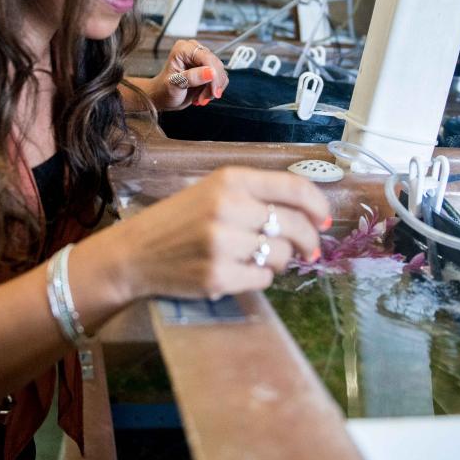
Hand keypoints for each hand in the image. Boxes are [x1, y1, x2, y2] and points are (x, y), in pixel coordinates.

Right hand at [108, 166, 331, 299]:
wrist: (134, 253)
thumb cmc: (178, 221)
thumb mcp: (213, 192)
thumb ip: (256, 196)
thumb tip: (311, 216)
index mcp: (229, 180)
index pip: (293, 186)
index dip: (317, 205)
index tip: (324, 220)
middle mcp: (227, 207)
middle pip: (293, 224)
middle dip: (307, 240)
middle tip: (307, 250)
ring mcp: (222, 244)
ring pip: (280, 254)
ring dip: (279, 261)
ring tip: (258, 258)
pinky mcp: (218, 276)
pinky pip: (263, 279)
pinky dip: (259, 278)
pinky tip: (238, 271)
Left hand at [143, 39, 229, 111]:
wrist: (162, 98)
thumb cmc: (163, 90)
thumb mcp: (175, 84)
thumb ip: (192, 77)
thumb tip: (210, 72)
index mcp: (184, 49)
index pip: (207, 58)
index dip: (214, 75)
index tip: (214, 91)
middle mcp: (194, 51)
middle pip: (216, 65)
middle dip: (213, 85)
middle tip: (203, 98)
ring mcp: (201, 61)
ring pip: (220, 73)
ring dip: (213, 90)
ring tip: (200, 98)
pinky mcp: (207, 70)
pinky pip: (219, 79)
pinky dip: (213, 91)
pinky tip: (202, 96)